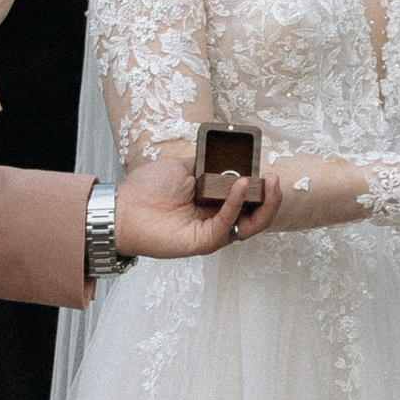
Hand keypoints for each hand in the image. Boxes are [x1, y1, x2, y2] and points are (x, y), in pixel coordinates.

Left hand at [113, 147, 279, 260]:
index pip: (249, 197)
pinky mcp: (204, 241)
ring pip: (251, 225)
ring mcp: (213, 231)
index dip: (261, 184)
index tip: (265, 166)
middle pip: (257, 214)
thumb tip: (229, 158)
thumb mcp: (184, 166)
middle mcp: (218, 218)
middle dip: (272, 196)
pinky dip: (237, 203)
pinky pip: (228, 223)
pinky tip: (241, 185)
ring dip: (266, 204)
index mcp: (215, 201)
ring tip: (269, 183)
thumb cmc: (148, 188)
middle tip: (275, 177)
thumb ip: (208, 164)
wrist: (124, 206)